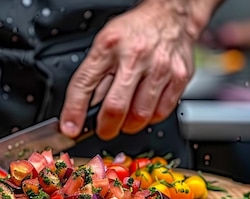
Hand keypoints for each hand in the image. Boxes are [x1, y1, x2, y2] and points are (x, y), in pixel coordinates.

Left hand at [60, 0, 218, 139]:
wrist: (170, 16)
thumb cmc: (134, 32)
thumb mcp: (104, 46)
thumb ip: (93, 77)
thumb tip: (81, 110)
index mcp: (109, 47)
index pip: (84, 84)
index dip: (74, 111)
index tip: (70, 129)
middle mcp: (135, 56)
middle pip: (116, 107)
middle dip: (105, 127)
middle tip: (104, 129)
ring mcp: (160, 67)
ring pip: (140, 115)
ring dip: (128, 125)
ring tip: (125, 118)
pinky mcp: (179, 77)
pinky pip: (161, 112)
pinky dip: (149, 118)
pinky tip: (144, 108)